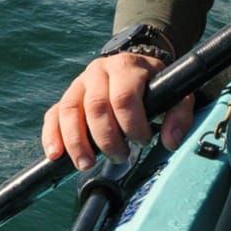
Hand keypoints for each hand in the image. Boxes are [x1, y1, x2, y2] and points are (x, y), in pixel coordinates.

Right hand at [42, 54, 196, 169]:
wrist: (134, 66)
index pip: (123, 97)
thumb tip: (170, 141)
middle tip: (120, 157)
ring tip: (86, 164)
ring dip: (76, 141)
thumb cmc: (154, 85)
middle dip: (106, 138)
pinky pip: (53, 115)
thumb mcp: (175, 94)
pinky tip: (55, 155)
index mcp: (126, 67)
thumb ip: (179, 116)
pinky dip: (51, 136)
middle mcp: (99, 71)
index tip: (143, 141)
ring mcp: (79, 83)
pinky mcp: (67, 97)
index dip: (131, 125)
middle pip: (95, 106)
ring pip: (69, 110)